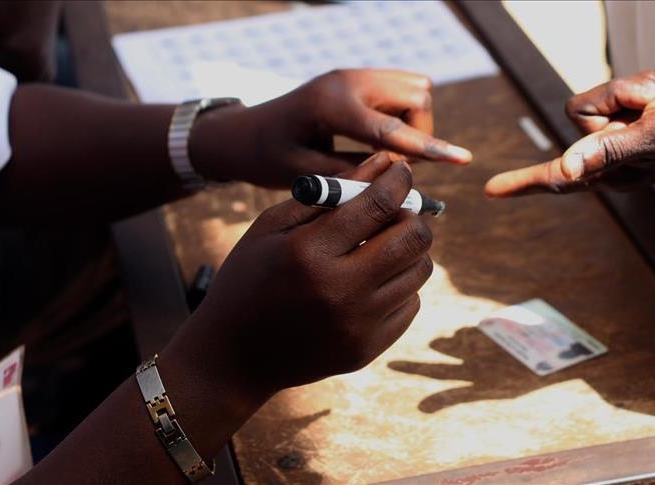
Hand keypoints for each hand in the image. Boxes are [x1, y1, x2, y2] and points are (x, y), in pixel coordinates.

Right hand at [163, 153, 433, 402]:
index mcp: (309, 252)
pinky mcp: (368, 349)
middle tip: (396, 212)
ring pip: (420, 271)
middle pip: (413, 238)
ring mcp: (358, 325)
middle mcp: (339, 290)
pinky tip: (372, 281)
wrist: (234, 357)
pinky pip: (411, 303)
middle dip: (411, 215)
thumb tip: (385, 163)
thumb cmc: (249, 279)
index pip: (378, 204)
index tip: (400, 172)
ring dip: (408, 250)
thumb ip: (329, 192)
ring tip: (382, 246)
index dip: (398, 180)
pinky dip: (400, 285)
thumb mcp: (273, 226)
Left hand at [191, 69, 471, 188]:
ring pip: (415, 87)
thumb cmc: (268, 158)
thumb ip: (356, 178)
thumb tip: (401, 182)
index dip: (430, 148)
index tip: (462, 161)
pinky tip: (384, 138)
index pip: (392, 129)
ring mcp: (353, 74)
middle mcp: (347, 80)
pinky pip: (402, 87)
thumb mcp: (307, 177)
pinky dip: (405, 114)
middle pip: (416, 96)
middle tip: (397, 166)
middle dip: (420, 134)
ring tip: (390, 152)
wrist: (243, 133)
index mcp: (331, 106)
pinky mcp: (357, 79)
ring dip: (415, 122)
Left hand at [484, 68, 654, 195]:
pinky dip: (636, 84)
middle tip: (653, 106)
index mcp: (615, 174)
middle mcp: (610, 159)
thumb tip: (569, 170)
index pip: (560, 177)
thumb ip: (610, 150)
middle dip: (615, 101)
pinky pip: (611, 90)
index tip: (491, 190)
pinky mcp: (624, 118)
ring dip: (628, 91)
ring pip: (595, 100)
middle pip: (579, 121)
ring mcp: (617, 138)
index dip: (524, 182)